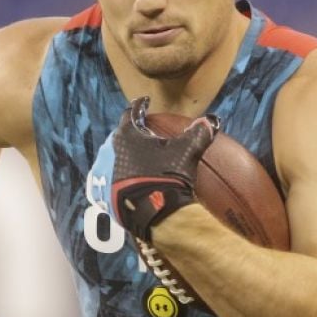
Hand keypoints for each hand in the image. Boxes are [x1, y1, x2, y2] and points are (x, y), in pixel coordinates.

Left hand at [90, 97, 218, 240]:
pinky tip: (133, 179)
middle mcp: (111, 150)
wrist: (153, 214)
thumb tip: (210, 120)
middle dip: (133, 133)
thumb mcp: (186, 152)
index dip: (140, 106)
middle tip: (146, 134)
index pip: (132, 112)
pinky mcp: (106, 193)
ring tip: (140, 158)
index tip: (145, 102)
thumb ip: (197, 133)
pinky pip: (114, 178)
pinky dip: (123, 175)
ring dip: (127, 155)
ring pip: (117, 157)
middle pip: (122, 135)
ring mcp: (106, 173)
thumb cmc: (167, 176)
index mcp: (127, 135)